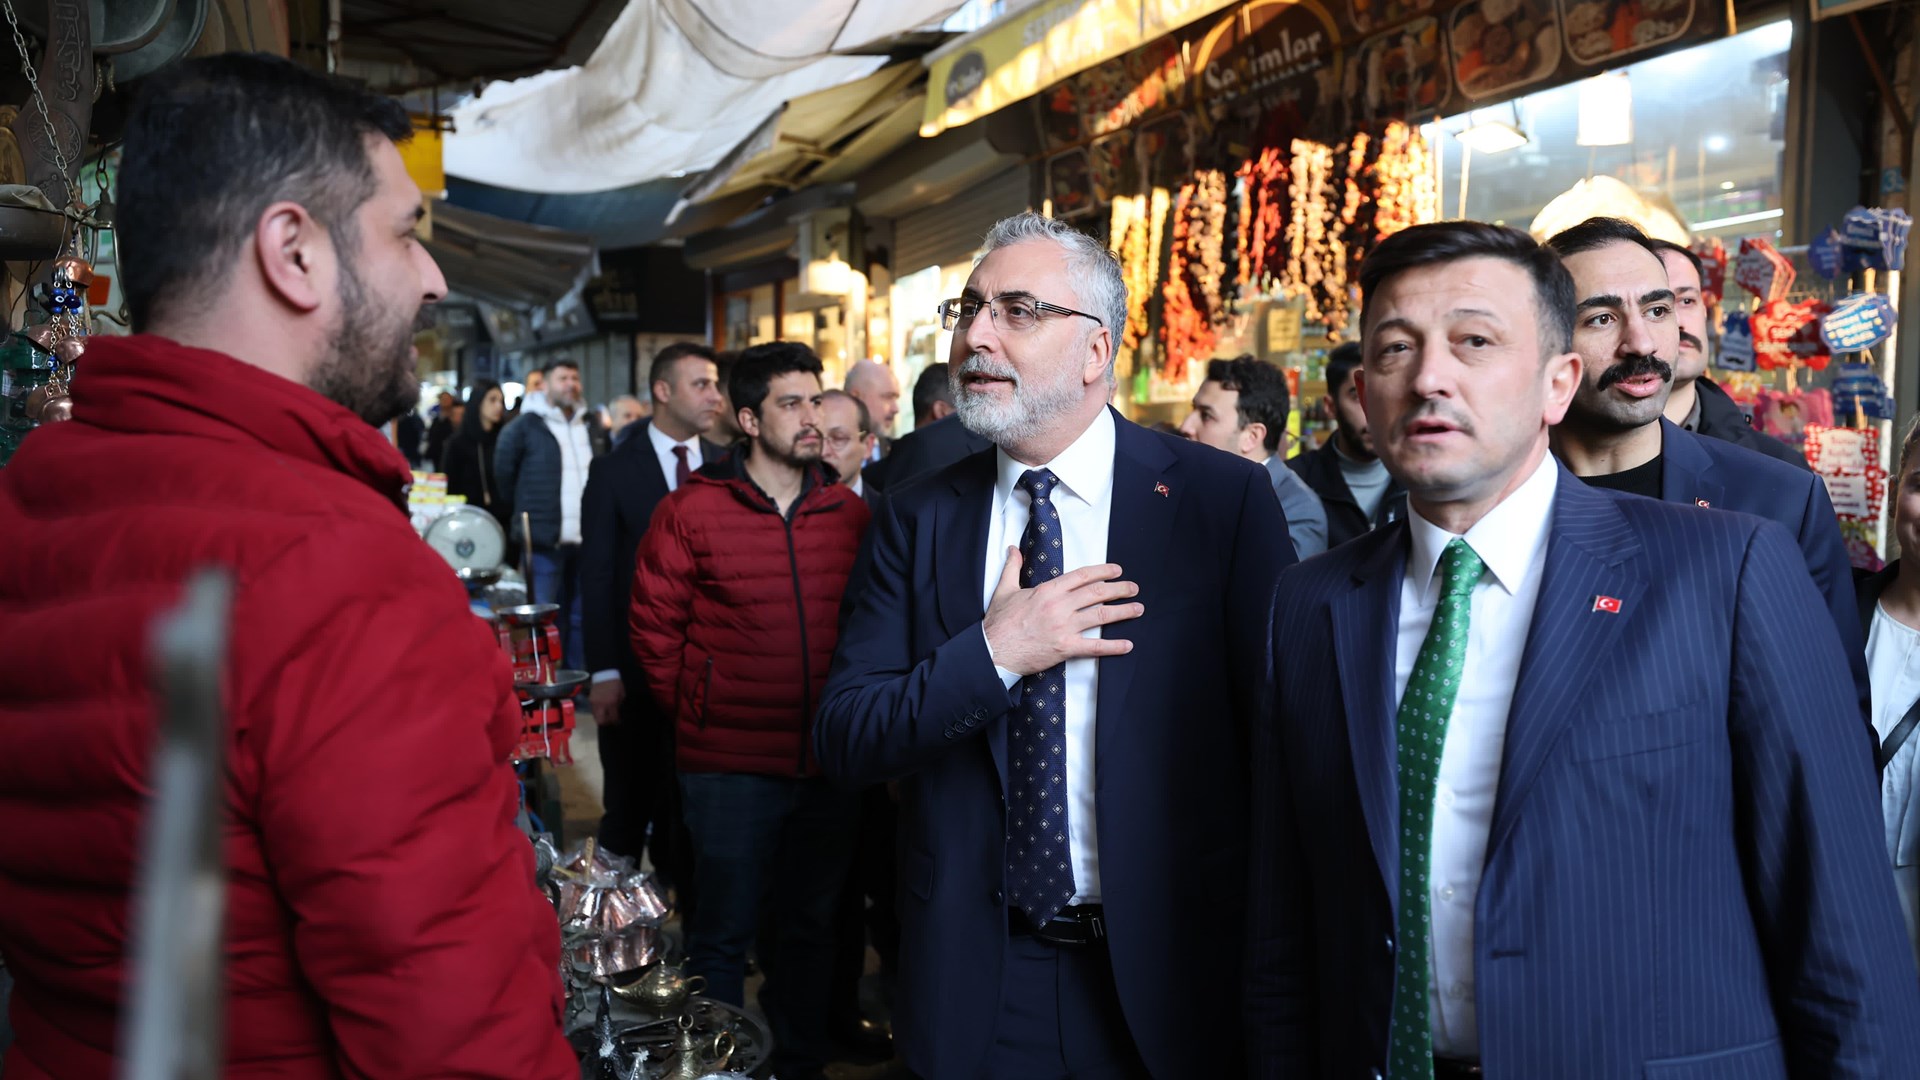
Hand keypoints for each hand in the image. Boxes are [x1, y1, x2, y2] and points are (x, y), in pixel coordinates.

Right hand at [590, 678, 624, 726]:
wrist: (604, 673)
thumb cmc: (615, 683)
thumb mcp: (622, 693)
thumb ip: (619, 704)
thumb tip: (617, 711)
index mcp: (611, 703)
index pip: (613, 717)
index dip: (616, 722)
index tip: (618, 722)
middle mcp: (601, 705)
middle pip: (601, 721)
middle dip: (606, 723)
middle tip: (610, 721)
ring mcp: (594, 703)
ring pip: (595, 717)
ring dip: (601, 718)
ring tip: (606, 715)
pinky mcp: (590, 700)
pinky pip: (593, 711)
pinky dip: (598, 712)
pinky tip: (602, 709)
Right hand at [981, 548, 1141, 675]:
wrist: (993, 651)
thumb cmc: (999, 623)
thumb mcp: (1004, 590)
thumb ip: (1013, 567)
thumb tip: (1013, 550)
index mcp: (1047, 590)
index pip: (1082, 576)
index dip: (1103, 571)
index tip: (1115, 571)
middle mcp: (1059, 606)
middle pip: (1097, 593)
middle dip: (1119, 589)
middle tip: (1133, 588)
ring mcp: (1064, 627)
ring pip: (1100, 615)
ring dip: (1123, 611)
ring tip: (1137, 608)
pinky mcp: (1064, 648)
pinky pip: (1094, 647)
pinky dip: (1113, 646)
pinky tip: (1127, 644)